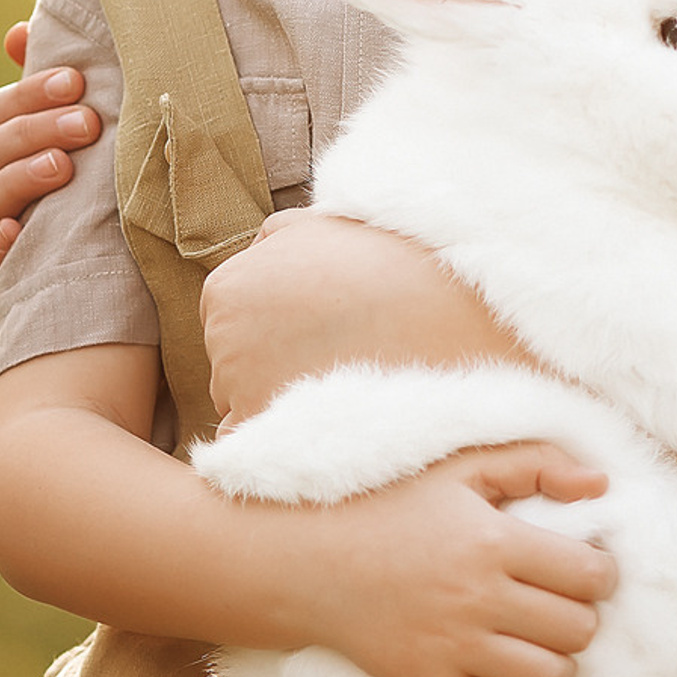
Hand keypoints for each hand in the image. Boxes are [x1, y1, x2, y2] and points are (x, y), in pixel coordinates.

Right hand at [0, 21, 101, 290]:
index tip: (75, 81)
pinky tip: (18, 232)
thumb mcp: (87, 122)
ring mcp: (1, 234)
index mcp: (6, 148)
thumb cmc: (104, 169)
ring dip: (20, 179)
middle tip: (87, 123)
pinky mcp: (14, 279)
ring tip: (62, 167)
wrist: (132, 257)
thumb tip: (18, 32)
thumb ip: (59, 81)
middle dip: (34, 130)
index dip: (26, 94)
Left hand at [202, 211, 530, 424]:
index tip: (317, 324)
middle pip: (229, 366)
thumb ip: (274, 240)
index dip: (272, 324)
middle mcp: (222, 343)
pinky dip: (288, 441)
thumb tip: (253, 259)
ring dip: (281, 401)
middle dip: (271, 362)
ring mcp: (244, 393)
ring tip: (344, 377)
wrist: (453, 314)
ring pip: (245, 407)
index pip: (226, 319)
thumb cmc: (392, 264)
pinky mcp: (276, 437)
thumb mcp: (326, 225)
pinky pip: (260, 450)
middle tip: (336, 349)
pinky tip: (333, 416)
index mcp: (227, 289)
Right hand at [292, 443, 615, 676]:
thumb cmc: (399, 506)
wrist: (316, 562)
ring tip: (541, 639)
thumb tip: (602, 485)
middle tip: (561, 603)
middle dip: (582, 617)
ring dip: (558, 661)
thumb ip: (538, 463)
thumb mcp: (466, 467)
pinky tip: (508, 670)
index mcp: (494, 541)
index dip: (601, 573)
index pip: (589, 575)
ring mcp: (452, 650)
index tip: (586, 567)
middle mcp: (478, 599)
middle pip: (577, 630)